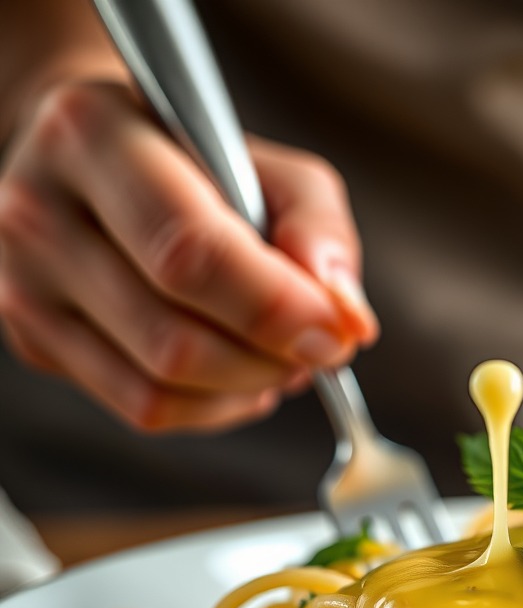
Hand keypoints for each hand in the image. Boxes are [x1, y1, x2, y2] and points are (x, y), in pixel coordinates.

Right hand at [0, 79, 376, 431]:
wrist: (98, 165)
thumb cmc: (199, 165)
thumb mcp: (276, 170)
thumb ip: (321, 232)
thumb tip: (344, 316)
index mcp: (93, 136)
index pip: (189, 253)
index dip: (274, 309)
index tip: (336, 333)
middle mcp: (40, 213)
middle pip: (175, 339)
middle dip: (270, 360)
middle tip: (319, 348)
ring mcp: (25, 287)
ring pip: (159, 387)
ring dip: (248, 387)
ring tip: (282, 356)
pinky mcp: (36, 343)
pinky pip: (145, 409)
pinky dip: (216, 406)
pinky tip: (240, 375)